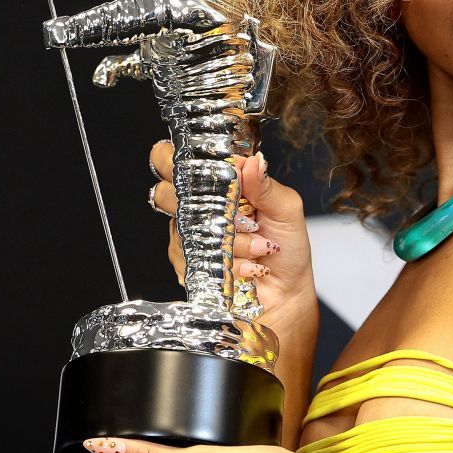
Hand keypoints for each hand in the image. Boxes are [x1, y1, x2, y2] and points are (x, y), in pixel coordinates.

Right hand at [149, 141, 316, 349]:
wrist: (286, 293)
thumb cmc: (287, 249)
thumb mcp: (287, 211)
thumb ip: (267, 186)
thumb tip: (252, 161)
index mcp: (221, 185)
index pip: (182, 160)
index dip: (177, 159)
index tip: (201, 168)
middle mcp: (200, 207)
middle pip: (165, 191)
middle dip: (196, 200)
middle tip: (231, 210)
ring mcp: (190, 236)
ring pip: (185, 227)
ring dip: (228, 238)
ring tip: (257, 245)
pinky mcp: (189, 264)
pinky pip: (193, 258)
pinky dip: (227, 262)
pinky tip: (247, 266)